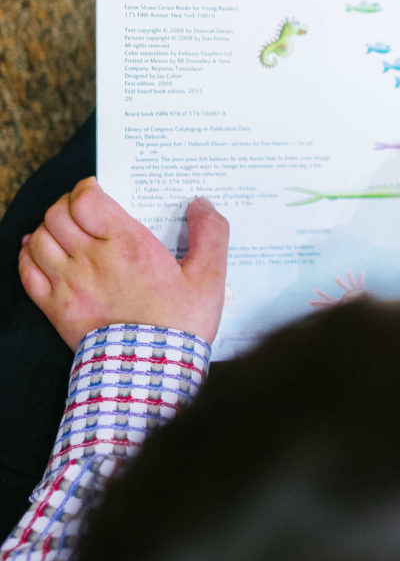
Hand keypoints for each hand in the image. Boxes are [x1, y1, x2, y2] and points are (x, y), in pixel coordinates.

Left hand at [18, 177, 229, 348]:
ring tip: (66, 230)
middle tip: (85, 210)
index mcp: (128, 245)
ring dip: (49, 227)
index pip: (86, 199)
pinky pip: (26, 270)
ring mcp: (68, 284)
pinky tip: (40, 252)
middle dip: (68, 204)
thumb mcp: (210, 278)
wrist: (152, 372)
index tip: (99, 191)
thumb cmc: (181, 324)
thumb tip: (201, 204)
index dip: (87, 188)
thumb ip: (211, 234)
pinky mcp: (55, 308)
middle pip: (59, 214)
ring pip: (39, 237)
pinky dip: (28, 254)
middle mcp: (91, 259)